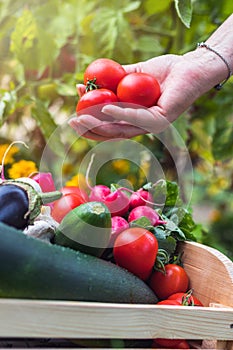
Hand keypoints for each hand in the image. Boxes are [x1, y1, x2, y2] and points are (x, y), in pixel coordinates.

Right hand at [69, 53, 213, 139]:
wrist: (190, 67)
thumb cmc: (163, 71)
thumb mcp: (133, 73)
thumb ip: (114, 78)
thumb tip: (90, 79)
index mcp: (134, 118)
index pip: (108, 124)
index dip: (90, 120)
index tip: (74, 110)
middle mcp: (141, 126)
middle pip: (111, 133)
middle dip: (90, 129)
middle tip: (72, 122)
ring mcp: (151, 126)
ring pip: (121, 130)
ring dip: (99, 125)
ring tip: (81, 118)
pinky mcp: (161, 120)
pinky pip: (136, 119)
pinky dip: (120, 114)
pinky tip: (105, 109)